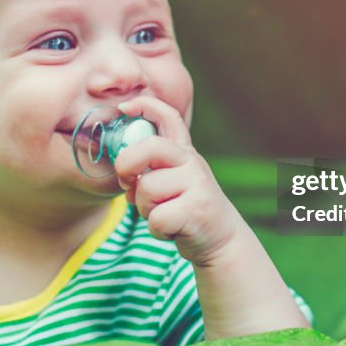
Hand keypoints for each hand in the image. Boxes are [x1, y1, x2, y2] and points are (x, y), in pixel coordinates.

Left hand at [113, 96, 242, 265]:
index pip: (168, 117)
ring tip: (162, 214)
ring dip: (145, 209)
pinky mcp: (196, 210)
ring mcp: (197, 185)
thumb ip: (150, 171)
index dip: (145, 106)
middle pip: (149, 147)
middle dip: (127, 165)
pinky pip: (157, 218)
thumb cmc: (186, 209)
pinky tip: (171, 230)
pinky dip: (157, 230)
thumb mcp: (172, 182)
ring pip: (147, 188)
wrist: (222, 239)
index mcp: (183, 152)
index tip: (124, 107)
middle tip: (128, 183)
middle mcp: (192, 162)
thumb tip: (124, 176)